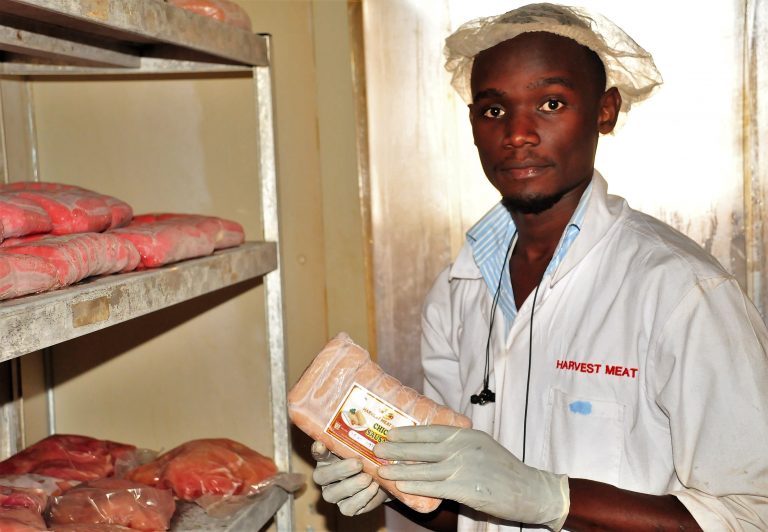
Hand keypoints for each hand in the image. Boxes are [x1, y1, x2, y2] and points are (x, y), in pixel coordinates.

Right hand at [311, 440, 388, 515]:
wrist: (383, 478)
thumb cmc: (369, 459)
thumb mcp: (364, 449)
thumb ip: (358, 442)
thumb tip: (361, 428)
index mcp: (326, 459)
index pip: (317, 453)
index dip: (318, 450)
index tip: (321, 445)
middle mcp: (325, 478)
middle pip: (322, 476)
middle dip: (341, 470)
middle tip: (358, 464)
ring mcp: (333, 495)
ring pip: (333, 494)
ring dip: (352, 485)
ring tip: (368, 477)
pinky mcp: (345, 508)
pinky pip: (348, 507)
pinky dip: (362, 497)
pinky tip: (373, 487)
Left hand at [375, 426, 568, 529]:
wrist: (531, 490)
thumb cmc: (505, 471)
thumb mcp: (483, 447)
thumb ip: (461, 444)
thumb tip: (433, 446)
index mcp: (467, 435)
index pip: (431, 430)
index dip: (409, 432)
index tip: (390, 431)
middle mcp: (464, 448)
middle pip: (423, 448)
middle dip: (398, 448)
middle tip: (377, 448)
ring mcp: (465, 468)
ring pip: (425, 468)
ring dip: (400, 469)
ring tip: (382, 469)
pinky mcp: (467, 488)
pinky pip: (435, 487)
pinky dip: (416, 485)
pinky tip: (401, 486)